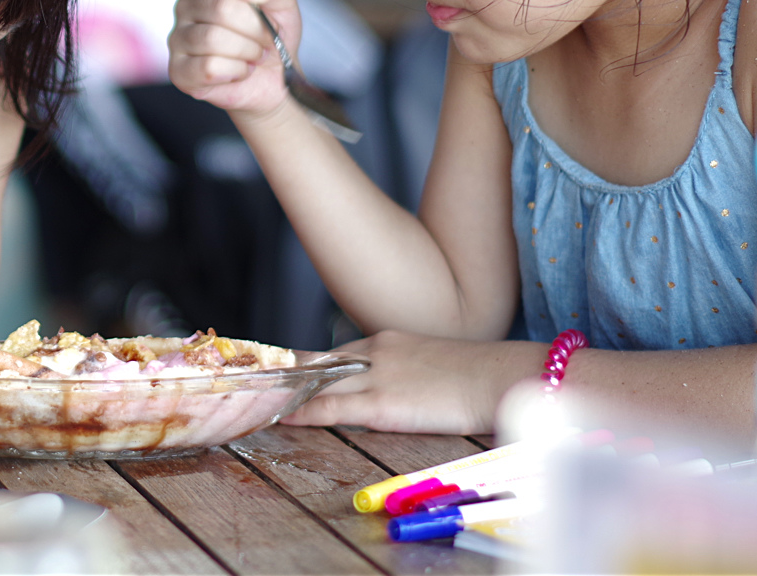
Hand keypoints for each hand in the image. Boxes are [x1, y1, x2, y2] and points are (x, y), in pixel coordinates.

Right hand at [168, 0, 302, 119]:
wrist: (274, 80)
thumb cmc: (274, 37)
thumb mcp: (283, 4)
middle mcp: (187, 6)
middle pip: (220, 7)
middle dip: (256, 27)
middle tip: (267, 38)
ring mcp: (178, 39)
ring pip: (213, 38)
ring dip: (248, 51)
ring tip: (255, 55)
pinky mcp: (178, 71)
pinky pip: (208, 67)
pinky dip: (236, 71)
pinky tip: (240, 71)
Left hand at [280, 330, 543, 434]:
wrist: (504, 377)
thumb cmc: (482, 377)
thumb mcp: (435, 366)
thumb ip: (407, 375)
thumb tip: (397, 392)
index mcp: (388, 342)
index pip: (334, 354)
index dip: (303, 365)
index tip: (278, 371)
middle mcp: (374, 352)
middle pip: (317, 363)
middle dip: (285, 375)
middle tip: (252, 381)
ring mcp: (376, 376)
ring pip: (317, 383)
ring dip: (286, 392)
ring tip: (255, 398)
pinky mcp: (382, 403)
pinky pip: (331, 408)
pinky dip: (303, 411)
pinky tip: (282, 414)